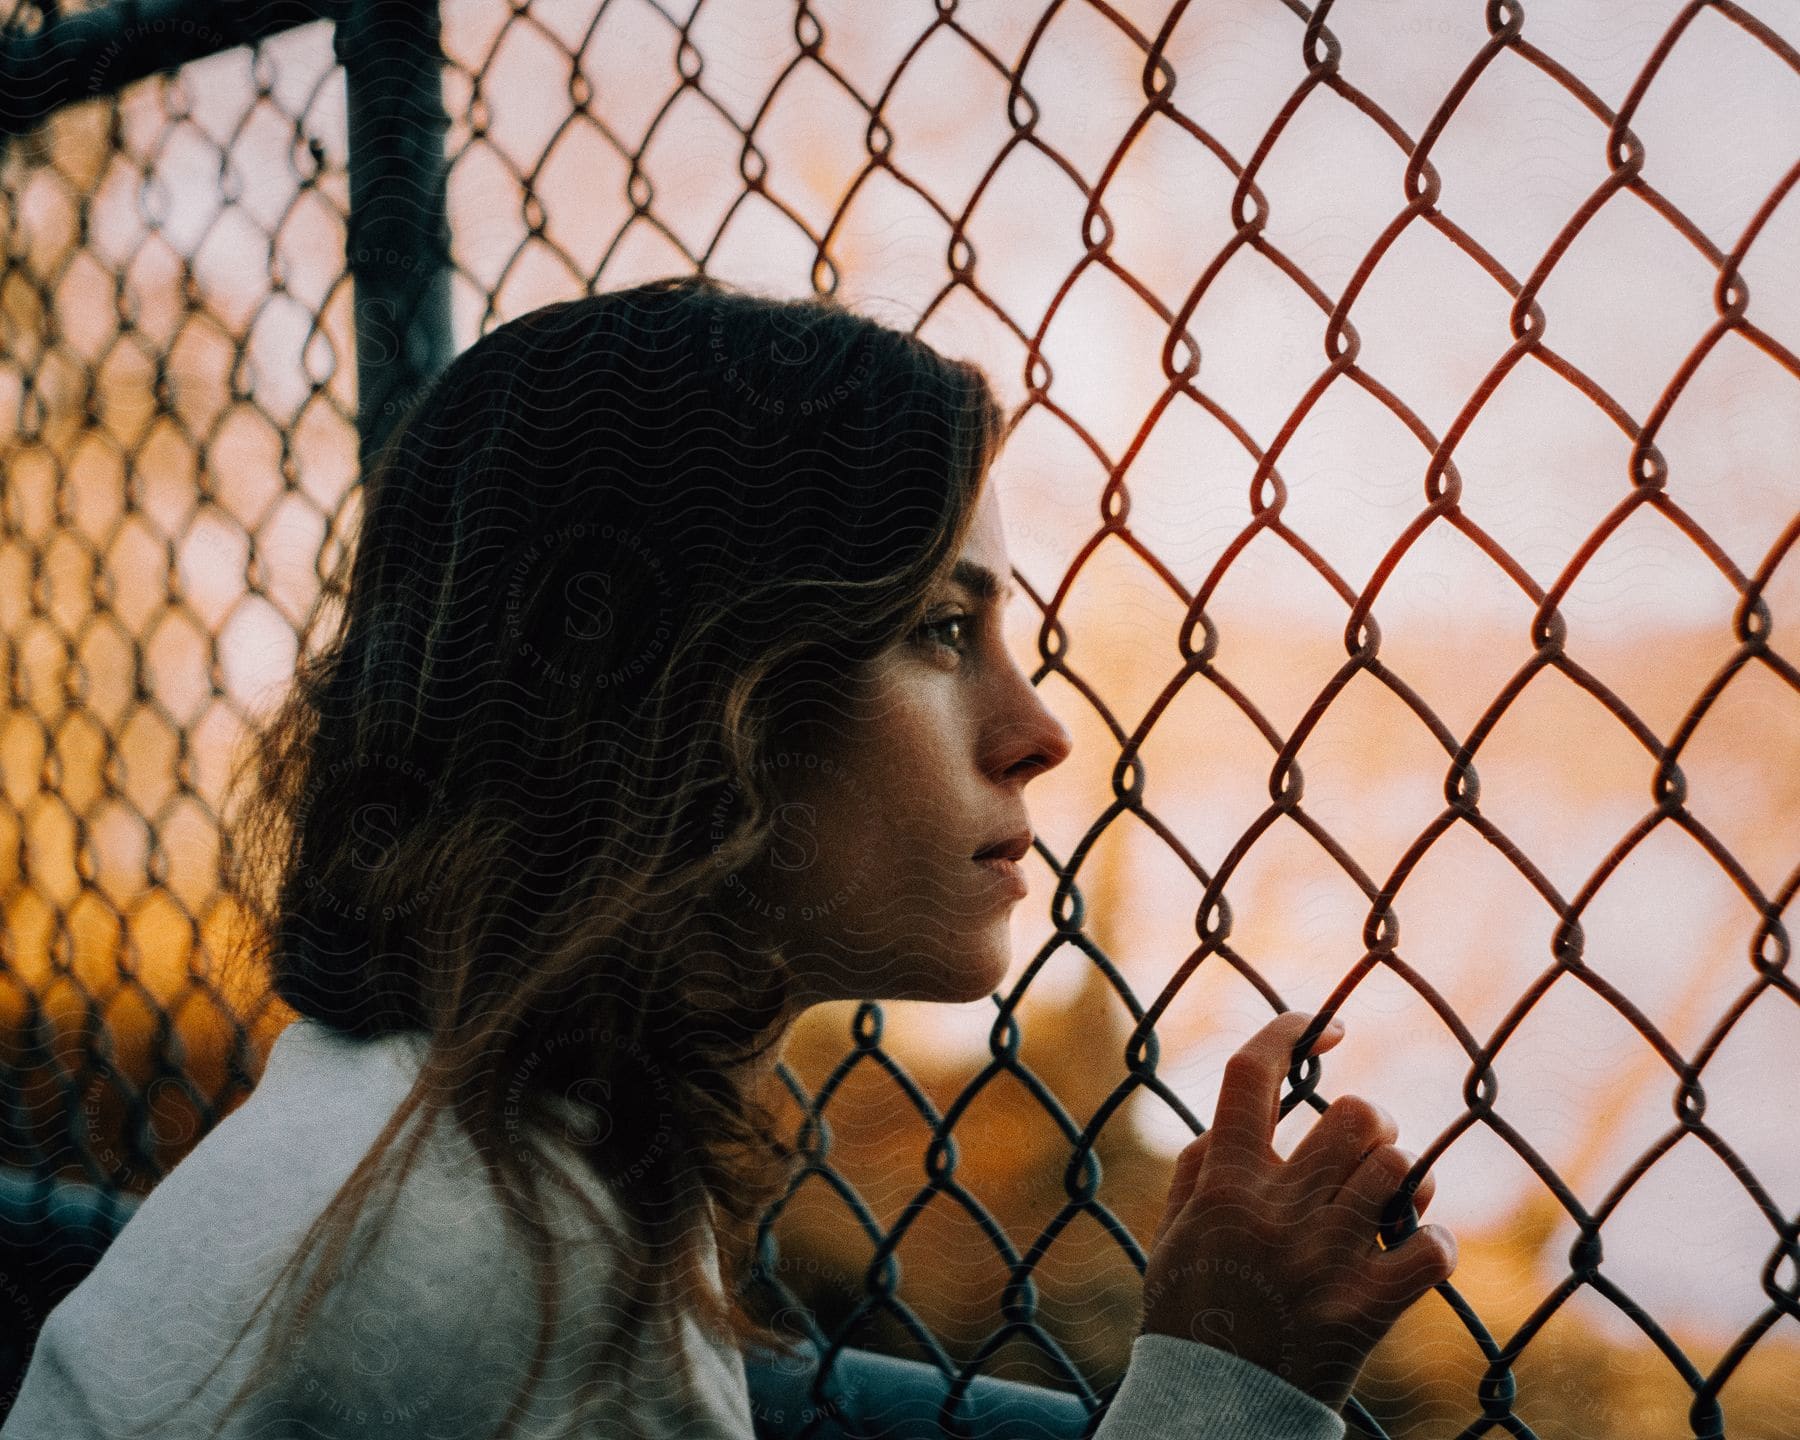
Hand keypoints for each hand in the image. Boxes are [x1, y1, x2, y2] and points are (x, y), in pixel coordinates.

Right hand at [1137, 1012, 1456, 1413]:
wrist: (1213, 1407)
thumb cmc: (1190, 1311)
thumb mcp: (1175, 1232)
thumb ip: (1202, 1167)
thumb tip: (1242, 1114)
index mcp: (1223, 1184)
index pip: (1251, 1074)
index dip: (1291, 1030)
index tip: (1326, 1028)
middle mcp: (1275, 1213)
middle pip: (1355, 1116)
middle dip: (1370, 1123)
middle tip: (1363, 1149)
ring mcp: (1323, 1261)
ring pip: (1401, 1172)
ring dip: (1402, 1180)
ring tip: (1389, 1200)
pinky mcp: (1364, 1310)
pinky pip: (1430, 1247)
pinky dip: (1431, 1241)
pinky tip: (1412, 1250)